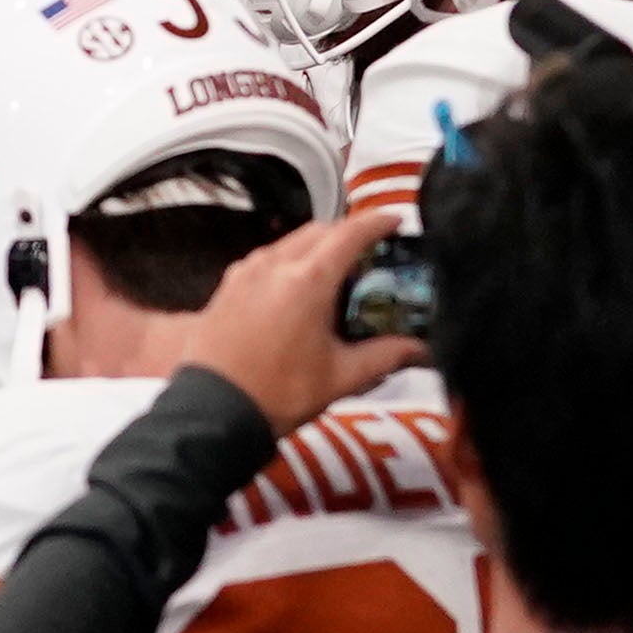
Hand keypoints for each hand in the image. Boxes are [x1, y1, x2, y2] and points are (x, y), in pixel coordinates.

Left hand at [182, 204, 428, 436]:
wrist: (213, 412)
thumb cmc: (277, 394)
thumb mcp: (341, 377)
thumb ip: (384, 356)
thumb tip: (419, 350)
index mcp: (307, 280)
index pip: (350, 234)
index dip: (376, 223)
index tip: (394, 220)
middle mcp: (274, 265)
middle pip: (318, 231)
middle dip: (346, 234)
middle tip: (369, 253)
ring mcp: (245, 273)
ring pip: (288, 243)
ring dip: (314, 248)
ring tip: (333, 276)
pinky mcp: (226, 287)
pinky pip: (264, 261)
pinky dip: (287, 264)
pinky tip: (294, 293)